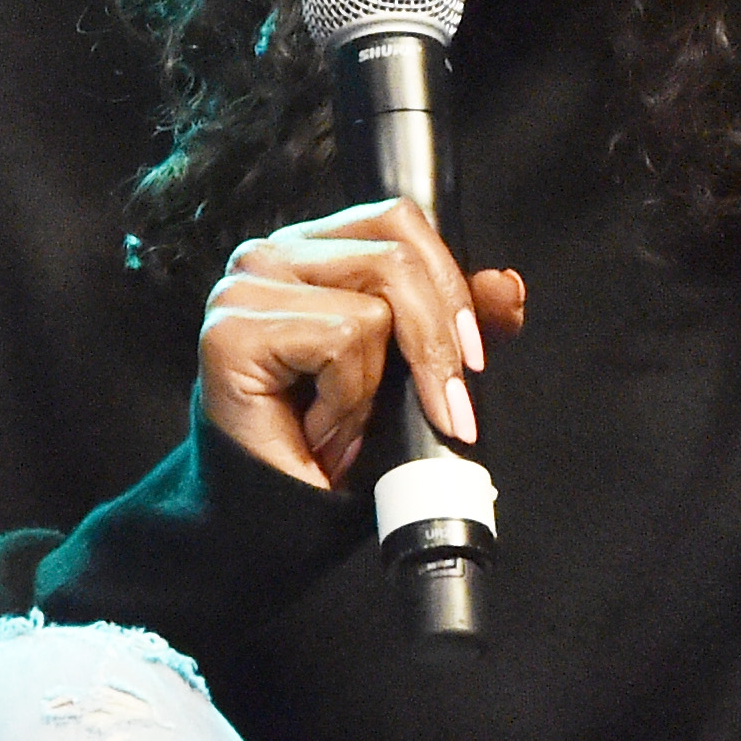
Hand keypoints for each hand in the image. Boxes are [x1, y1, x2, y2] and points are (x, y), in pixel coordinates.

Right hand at [198, 197, 526, 490]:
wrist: (270, 519)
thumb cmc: (328, 448)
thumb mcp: (409, 378)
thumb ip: (452, 323)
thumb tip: (507, 286)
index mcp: (311, 251)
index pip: (399, 222)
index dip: (449, 285)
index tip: (474, 359)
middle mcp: (271, 254)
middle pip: (398, 255)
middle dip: (436, 342)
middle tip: (442, 409)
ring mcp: (245, 287)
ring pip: (376, 305)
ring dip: (376, 384)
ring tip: (345, 420)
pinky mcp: (233, 329)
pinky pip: (342, 338)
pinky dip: (347, 398)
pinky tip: (317, 428)